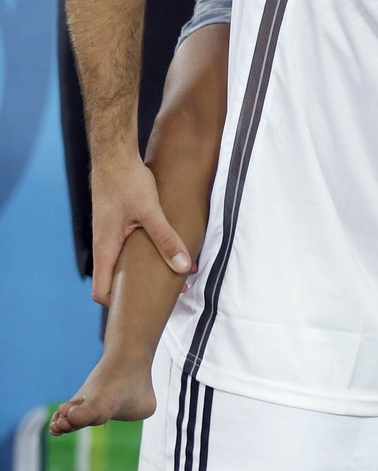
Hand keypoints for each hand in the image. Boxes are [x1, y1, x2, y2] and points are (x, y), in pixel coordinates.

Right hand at [89, 156, 190, 305]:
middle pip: (114, 280)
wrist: (115, 156)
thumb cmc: (127, 182)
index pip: (101, 291)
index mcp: (105, 248)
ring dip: (143, 271)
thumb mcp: (150, 212)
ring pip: (123, 263)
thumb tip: (182, 267)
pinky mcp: (119, 224)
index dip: (116, 306)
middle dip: (136, 291)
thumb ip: (166, 239)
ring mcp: (110, 235)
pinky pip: (129, 248)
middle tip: (164, 298)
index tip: (138, 314)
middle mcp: (105, 245)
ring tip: (172, 275)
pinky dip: (145, 255)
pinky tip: (166, 250)